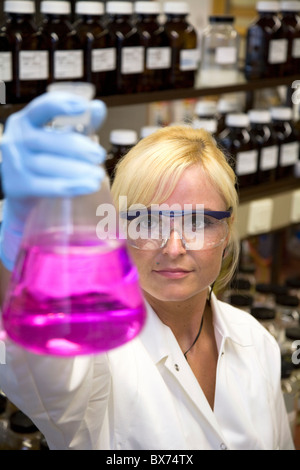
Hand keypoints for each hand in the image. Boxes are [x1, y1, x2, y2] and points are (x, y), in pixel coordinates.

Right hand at [0, 92, 106, 270]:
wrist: (24, 192)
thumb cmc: (46, 158)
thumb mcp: (62, 138)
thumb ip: (81, 124)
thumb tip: (98, 107)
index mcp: (25, 121)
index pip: (41, 108)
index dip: (61, 104)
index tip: (84, 106)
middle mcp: (14, 139)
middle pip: (47, 139)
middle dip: (77, 147)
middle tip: (100, 155)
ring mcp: (13, 164)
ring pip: (47, 165)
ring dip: (77, 170)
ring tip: (98, 175)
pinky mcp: (17, 186)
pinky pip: (46, 186)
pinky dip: (69, 186)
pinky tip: (88, 187)